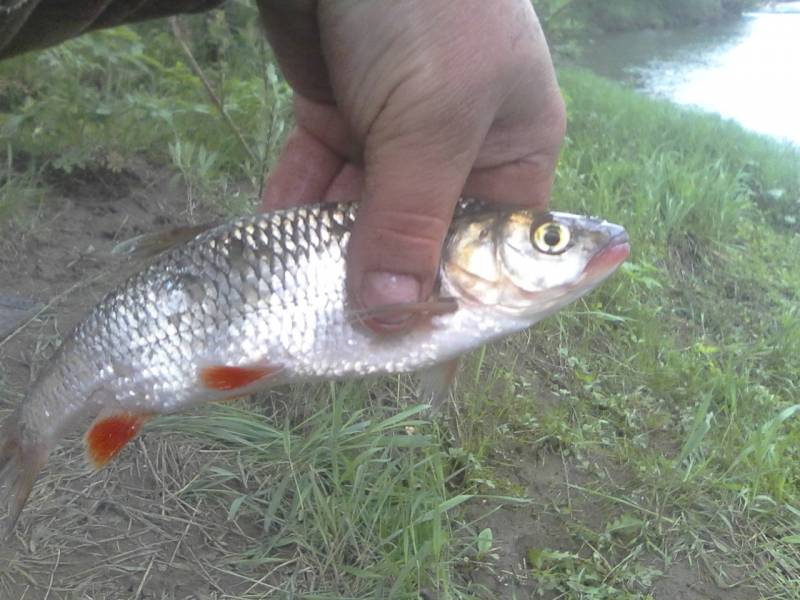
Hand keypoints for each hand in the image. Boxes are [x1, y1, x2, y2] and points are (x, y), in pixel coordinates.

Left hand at [259, 0, 565, 328]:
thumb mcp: (433, 124)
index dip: (455, 299)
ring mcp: (394, 133)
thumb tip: (391, 317)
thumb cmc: (430, 13)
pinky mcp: (339, 113)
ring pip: (360, 214)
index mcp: (514, 153)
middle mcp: (458, 152)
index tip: (411, 346)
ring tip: (297, 297)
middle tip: (341, 330)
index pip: (491, 250)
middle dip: (381, 280)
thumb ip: (409, 222)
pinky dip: (294, 209)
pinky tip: (270, 246)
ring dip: (328, 251)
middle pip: (419, 240)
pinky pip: (315, 178)